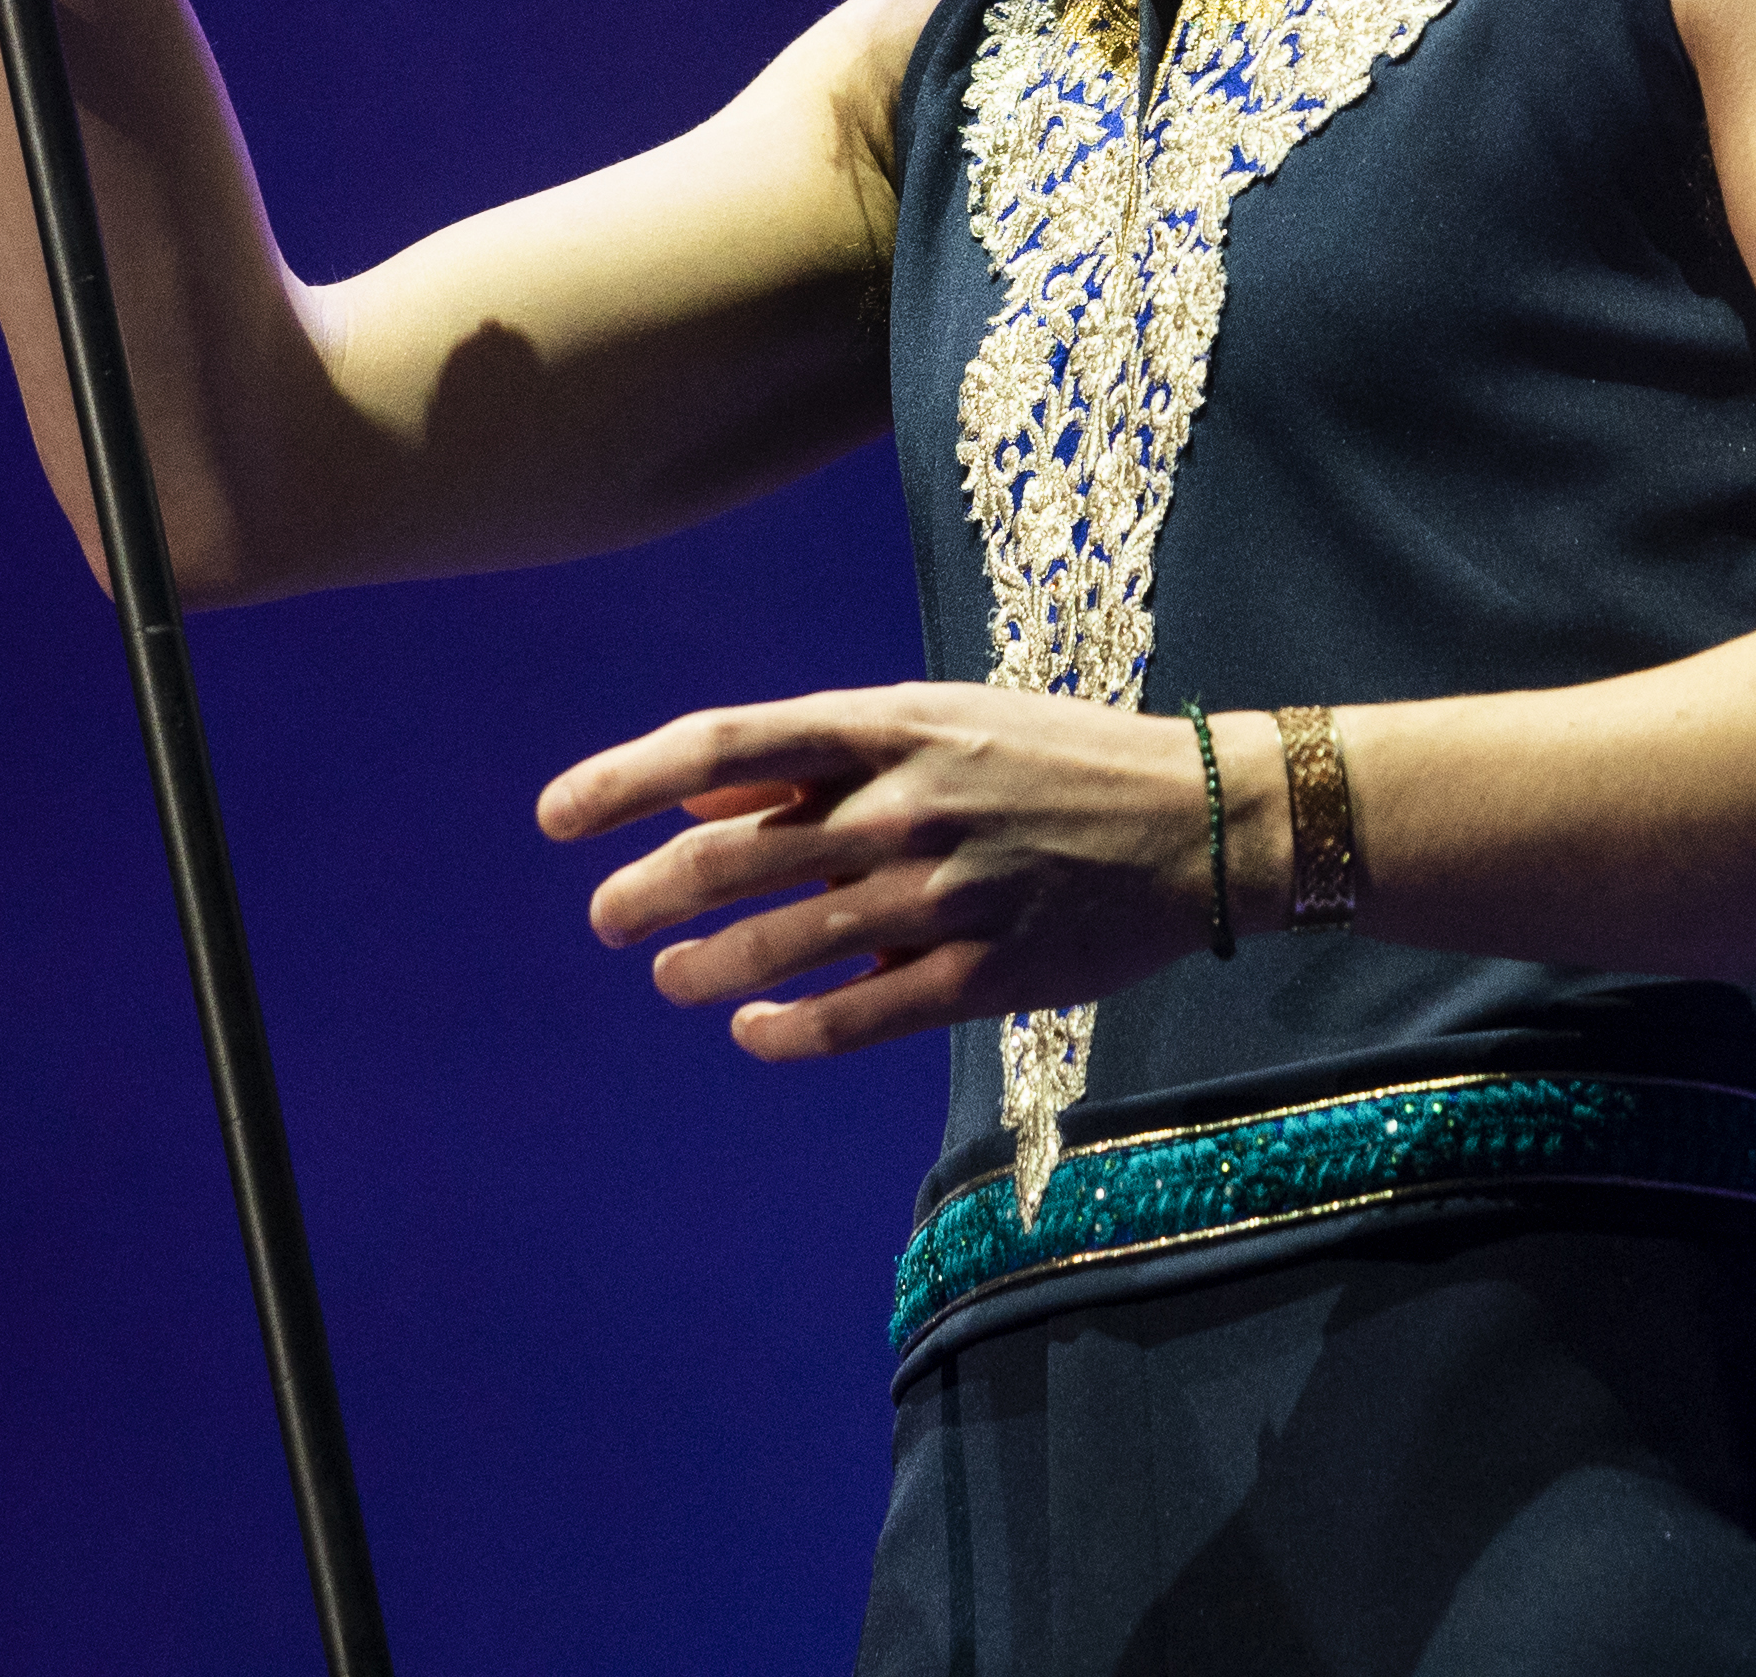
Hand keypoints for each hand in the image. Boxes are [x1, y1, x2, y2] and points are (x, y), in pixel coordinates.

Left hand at [537, 684, 1219, 1060]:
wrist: (1199, 820)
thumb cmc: (1056, 759)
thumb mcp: (941, 720)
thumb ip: (827, 756)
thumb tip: (707, 792)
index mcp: (887, 726)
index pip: (721, 745)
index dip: (624, 780)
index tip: (556, 816)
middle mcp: (901, 807)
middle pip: (728, 856)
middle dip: (646, 893)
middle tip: (609, 920)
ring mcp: (940, 896)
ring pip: (777, 947)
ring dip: (703, 969)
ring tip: (672, 977)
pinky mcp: (983, 976)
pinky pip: (854, 1016)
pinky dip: (786, 1033)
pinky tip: (753, 1034)